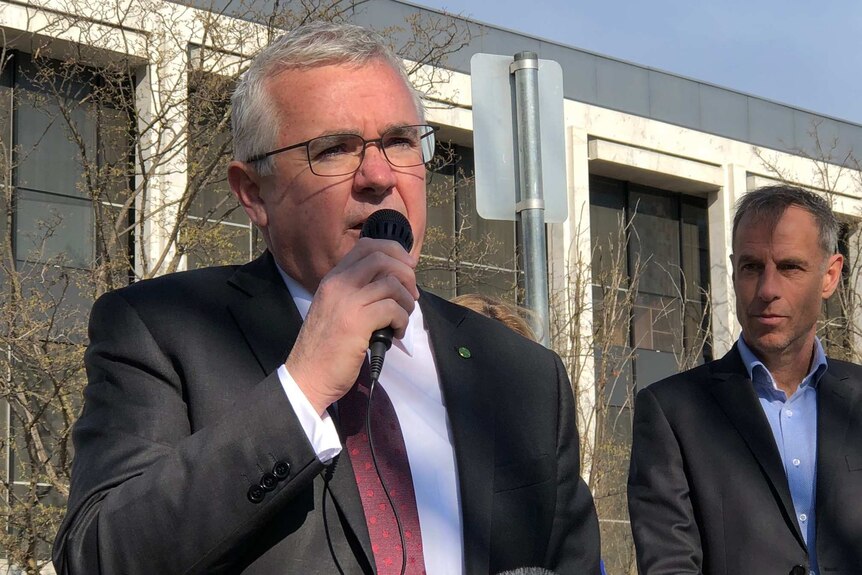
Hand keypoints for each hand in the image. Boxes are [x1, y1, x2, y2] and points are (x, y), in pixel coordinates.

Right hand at [285, 238, 418, 414]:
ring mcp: (346, 301)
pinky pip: (392, 308)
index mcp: (333, 278)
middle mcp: (338, 283)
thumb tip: (394, 282)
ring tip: (402, 319)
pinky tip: (395, 333)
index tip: (407, 266)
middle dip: (406, 274)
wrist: (308, 375)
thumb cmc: (326, 346)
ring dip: (407, 301)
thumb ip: (357, 291)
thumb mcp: (336, 308)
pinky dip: (402, 320)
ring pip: (392, 283)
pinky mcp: (357, 322)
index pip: (366, 246)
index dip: (393, 251)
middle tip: (411, 295)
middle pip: (382, 257)